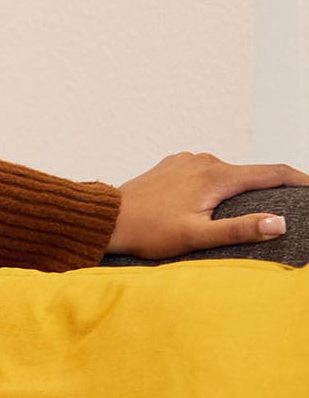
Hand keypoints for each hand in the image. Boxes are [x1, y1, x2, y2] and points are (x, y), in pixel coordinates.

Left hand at [107, 153, 307, 258]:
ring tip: (249, 208)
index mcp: (216, 176)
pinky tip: (212, 202)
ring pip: (227, 173)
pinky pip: (205, 172)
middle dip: (270, 188)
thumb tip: (279, 222)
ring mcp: (187, 160)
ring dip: (240, 188)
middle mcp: (204, 161)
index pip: (272, 173)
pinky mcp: (174, 165)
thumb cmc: (149, 232)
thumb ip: (239, 229)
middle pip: (250, 173)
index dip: (299, 180)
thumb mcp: (197, 236)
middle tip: (287, 204)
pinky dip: (217, 184)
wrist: (108, 219)